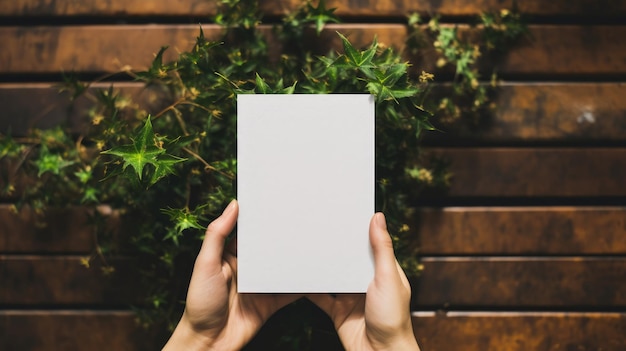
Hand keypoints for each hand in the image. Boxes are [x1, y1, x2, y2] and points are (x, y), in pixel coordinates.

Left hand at [163, 200, 300, 350]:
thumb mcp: (205, 264)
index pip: (248, 232)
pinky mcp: (271, 302)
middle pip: (269, 248)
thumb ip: (217, 235)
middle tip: (303, 219)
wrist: (209, 342)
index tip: (276, 201)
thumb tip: (232, 206)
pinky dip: (302, 284)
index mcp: (230, 255)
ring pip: (282, 267)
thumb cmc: (200, 303)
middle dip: (284, 236)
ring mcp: (260, 285)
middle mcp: (247, 268)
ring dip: (295, 258)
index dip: (261, 218)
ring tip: (313, 242)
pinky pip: (290, 290)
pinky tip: (315, 274)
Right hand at [308, 213, 419, 350]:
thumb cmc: (393, 319)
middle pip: (348, 257)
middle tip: (317, 225)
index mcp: (382, 270)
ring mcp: (350, 295)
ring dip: (321, 264)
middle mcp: (366, 280)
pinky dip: (310, 287)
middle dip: (335, 245)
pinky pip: (320, 295)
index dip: (357, 229)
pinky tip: (298, 275)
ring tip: (304, 245)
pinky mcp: (337, 310)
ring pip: (332, 274)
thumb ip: (382, 249)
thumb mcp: (388, 278)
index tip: (343, 211)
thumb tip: (378, 217)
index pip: (369, 243)